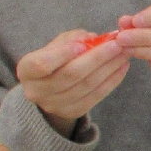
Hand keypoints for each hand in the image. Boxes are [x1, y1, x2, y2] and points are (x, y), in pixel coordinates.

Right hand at [17, 30, 131, 130]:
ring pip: (86, 86)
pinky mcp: (72, 112)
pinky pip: (96, 96)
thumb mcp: (56, 45)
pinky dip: (112, 81)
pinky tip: (122, 67)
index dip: (63, 54)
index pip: (42, 64)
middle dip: (97, 58)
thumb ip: (71, 39)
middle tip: (117, 44)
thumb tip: (92, 38)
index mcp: (26, 70)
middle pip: (70, 75)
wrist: (50, 88)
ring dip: (109, 68)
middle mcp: (36, 91)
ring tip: (124, 53)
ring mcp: (54, 105)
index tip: (84, 43)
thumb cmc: (54, 59)